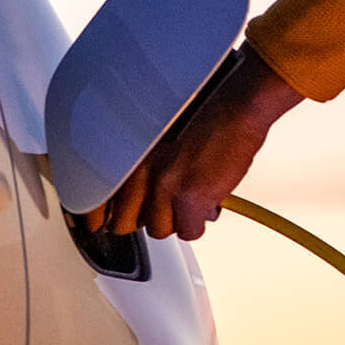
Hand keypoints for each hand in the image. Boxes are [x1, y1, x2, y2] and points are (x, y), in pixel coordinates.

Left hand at [88, 44, 305, 241]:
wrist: (237, 112)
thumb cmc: (207, 122)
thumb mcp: (163, 147)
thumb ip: (147, 175)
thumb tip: (145, 204)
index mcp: (130, 160)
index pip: (107, 204)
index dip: (118, 216)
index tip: (127, 218)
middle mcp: (142, 175)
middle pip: (130, 224)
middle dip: (153, 218)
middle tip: (172, 207)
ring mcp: (164, 188)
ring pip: (161, 231)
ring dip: (178, 221)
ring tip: (193, 200)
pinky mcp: (189, 199)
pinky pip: (189, 232)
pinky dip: (200, 223)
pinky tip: (207, 204)